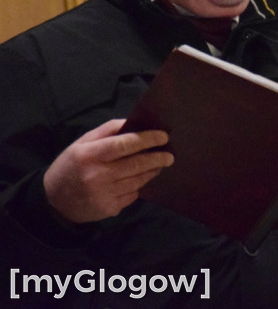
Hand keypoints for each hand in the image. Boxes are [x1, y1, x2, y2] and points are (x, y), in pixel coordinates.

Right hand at [43, 118, 173, 223]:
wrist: (54, 201)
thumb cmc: (72, 165)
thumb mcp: (82, 143)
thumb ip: (108, 130)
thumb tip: (134, 122)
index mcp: (89, 155)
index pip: (124, 144)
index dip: (147, 139)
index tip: (163, 136)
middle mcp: (97, 175)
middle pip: (136, 164)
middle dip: (157, 158)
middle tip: (170, 155)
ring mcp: (104, 194)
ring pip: (138, 181)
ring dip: (152, 172)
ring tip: (160, 164)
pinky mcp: (109, 209)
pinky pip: (132, 195)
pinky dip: (139, 186)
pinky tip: (139, 180)